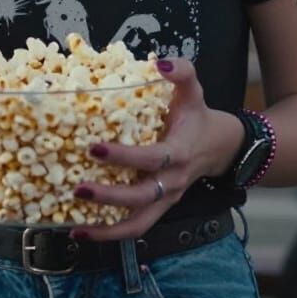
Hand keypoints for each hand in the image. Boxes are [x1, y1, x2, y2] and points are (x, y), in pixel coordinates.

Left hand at [69, 59, 234, 241]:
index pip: (150, 158)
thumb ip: (181, 72)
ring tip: (76, 227)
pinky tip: (82, 231)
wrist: (220, 146)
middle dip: (108, 196)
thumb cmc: (197, 116)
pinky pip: (136, 227)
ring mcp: (166, 199)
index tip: (94, 148)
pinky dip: (110, 234)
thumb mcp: (193, 91)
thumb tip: (160, 62)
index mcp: (178, 152)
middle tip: (77, 186)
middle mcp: (172, 181)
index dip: (123, 156)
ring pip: (138, 223)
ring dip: (107, 230)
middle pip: (140, 197)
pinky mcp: (159, 208)